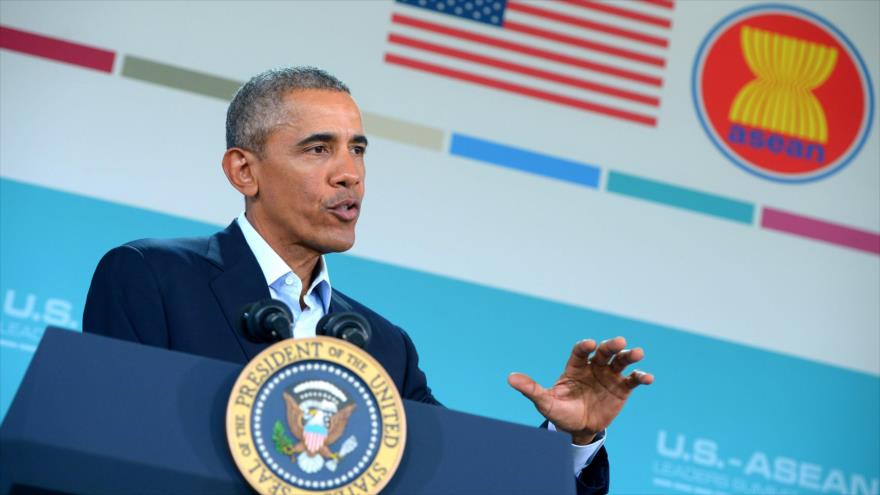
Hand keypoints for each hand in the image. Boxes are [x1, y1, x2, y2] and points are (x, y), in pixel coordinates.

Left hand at [508, 337, 652, 444]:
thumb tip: (509, 378)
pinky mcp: (622, 389)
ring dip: (629, 355)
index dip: (584, 346)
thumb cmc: (560, 412)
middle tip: (618, 341)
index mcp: (575, 366)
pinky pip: (633, 380)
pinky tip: (648, 378)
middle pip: (603, 352)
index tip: (589, 344)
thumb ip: (531, 389)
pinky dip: (641, 377)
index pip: (580, 351)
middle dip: (610, 346)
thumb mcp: (545, 402)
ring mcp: (609, 376)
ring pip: (620, 361)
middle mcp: (593, 367)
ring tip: (638, 353)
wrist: (579, 429)